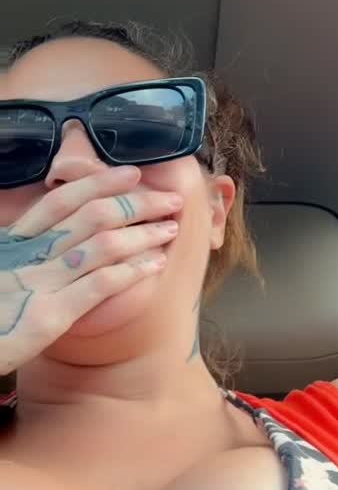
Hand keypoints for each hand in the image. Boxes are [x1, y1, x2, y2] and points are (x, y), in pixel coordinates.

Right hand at [0, 166, 181, 374]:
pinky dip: (132, 270)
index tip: (131, 173)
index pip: (60, 200)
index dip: (99, 181)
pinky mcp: (49, 317)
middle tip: (170, 200)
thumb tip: (49, 239)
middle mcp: (27, 255)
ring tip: (170, 229)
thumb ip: (20, 254)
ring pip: (104, 244)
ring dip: (144, 233)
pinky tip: (155, 264)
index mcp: (12, 242)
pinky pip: (100, 285)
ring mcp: (39, 283)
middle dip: (137, 203)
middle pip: (92, 215)